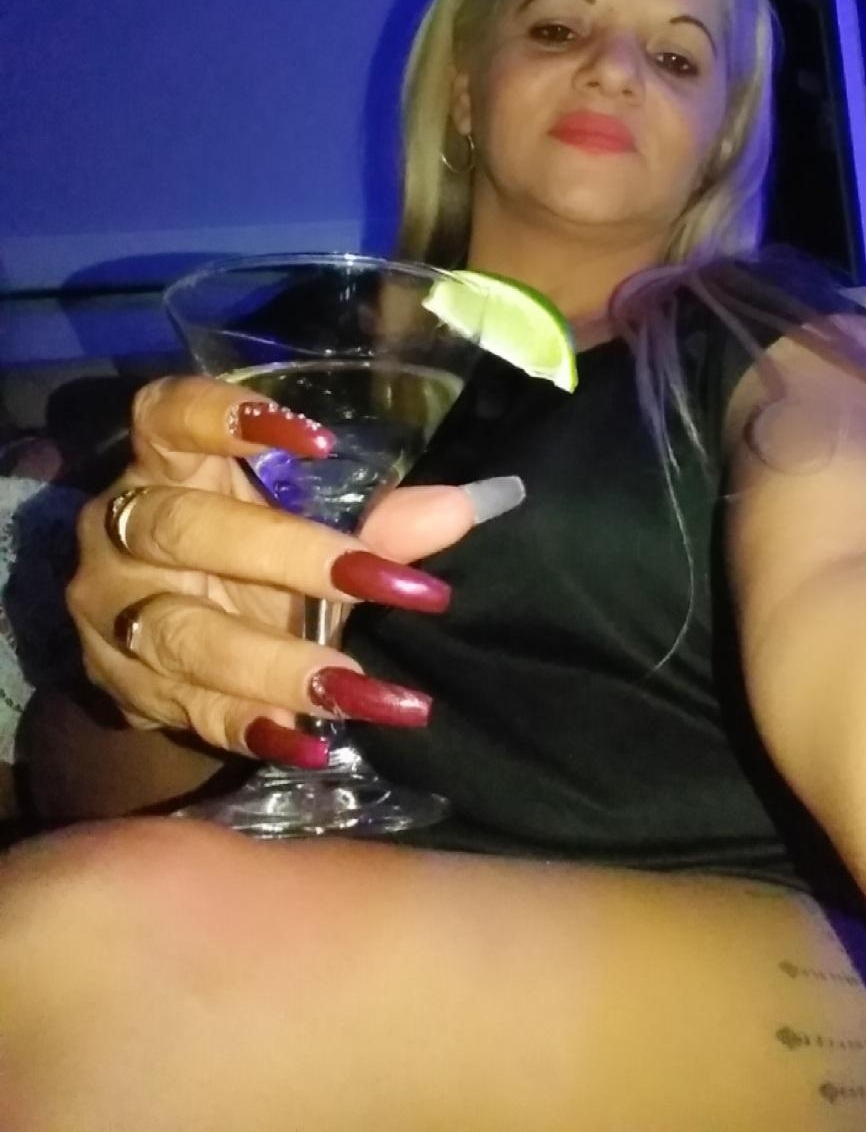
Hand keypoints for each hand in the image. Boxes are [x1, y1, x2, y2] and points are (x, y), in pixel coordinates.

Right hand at [67, 376, 489, 761]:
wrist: (182, 640)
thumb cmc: (254, 554)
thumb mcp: (310, 526)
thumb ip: (383, 518)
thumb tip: (467, 508)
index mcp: (167, 462)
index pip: (170, 413)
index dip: (227, 417)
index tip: (321, 441)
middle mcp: (120, 527)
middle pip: (185, 529)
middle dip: (286, 557)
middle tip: (376, 581)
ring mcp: (110, 610)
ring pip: (182, 632)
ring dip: (275, 663)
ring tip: (356, 688)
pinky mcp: (121, 686)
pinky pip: (188, 707)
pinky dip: (253, 725)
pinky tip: (312, 739)